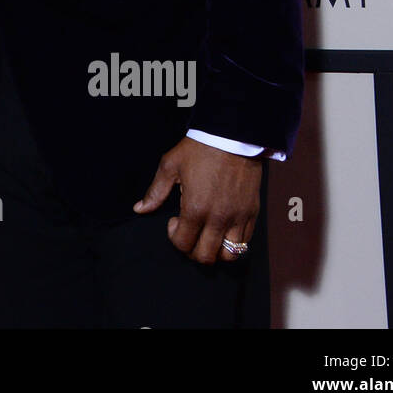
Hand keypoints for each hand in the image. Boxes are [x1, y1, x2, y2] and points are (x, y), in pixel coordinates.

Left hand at [133, 136, 261, 263]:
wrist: (231, 136)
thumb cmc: (198, 149)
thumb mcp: (170, 166)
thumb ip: (155, 192)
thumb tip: (139, 209)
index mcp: (195, 208)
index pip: (183, 244)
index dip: (174, 238)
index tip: (174, 221)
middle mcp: (218, 218)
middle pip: (205, 256)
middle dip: (192, 250)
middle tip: (188, 233)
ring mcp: (238, 218)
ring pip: (229, 255)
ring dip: (215, 251)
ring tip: (207, 235)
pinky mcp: (252, 213)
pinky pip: (245, 242)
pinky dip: (232, 243)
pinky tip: (222, 228)